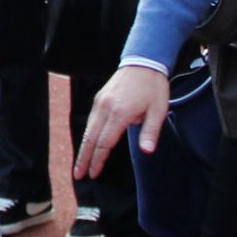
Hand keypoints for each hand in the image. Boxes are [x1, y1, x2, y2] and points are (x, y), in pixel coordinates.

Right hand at [78, 63, 169, 177]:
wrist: (144, 61)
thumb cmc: (153, 86)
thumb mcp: (159, 110)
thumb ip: (151, 132)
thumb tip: (147, 151)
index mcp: (120, 113)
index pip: (105, 142)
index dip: (98, 160)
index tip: (94, 174)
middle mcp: (105, 108)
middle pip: (90, 138)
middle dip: (84, 158)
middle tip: (78, 174)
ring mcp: (100, 102)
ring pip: (88, 130)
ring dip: (83, 148)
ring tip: (79, 164)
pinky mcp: (99, 98)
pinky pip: (91, 120)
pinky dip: (88, 135)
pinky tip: (88, 144)